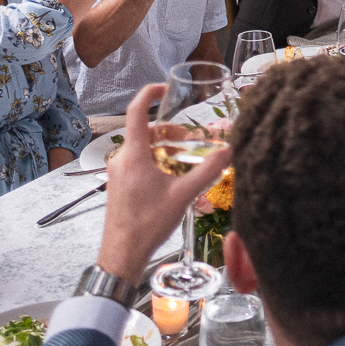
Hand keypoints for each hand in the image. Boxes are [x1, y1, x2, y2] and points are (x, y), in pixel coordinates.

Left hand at [96, 84, 231, 286]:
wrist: (121, 257)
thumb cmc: (147, 225)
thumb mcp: (182, 196)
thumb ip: (207, 171)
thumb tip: (228, 152)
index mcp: (134, 155)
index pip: (136, 111)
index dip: (149, 94)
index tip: (164, 88)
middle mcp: (121, 159)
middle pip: (143, 131)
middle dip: (167, 131)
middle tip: (187, 141)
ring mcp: (116, 173)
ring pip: (140, 148)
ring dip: (161, 148)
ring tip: (181, 160)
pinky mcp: (117, 186)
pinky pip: (135, 162)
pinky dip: (153, 161)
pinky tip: (169, 178)